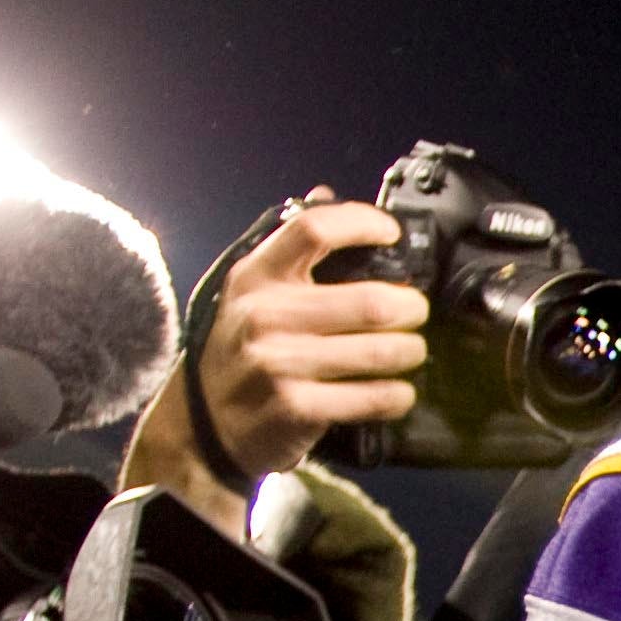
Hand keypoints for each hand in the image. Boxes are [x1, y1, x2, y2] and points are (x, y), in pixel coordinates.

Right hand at [122, 189, 429, 527]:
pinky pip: (373, 397)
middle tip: (416, 312)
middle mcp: (264, 315)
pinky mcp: (297, 407)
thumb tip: (326, 194)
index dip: (363, 223)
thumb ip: (288, 252)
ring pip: (380, 350)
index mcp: (255, 277)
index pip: (313, 229)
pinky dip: (398, 395)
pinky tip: (399, 391)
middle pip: (368, 300)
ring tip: (411, 351)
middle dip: (410, 308)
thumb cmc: (240, 353)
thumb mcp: (248, 295)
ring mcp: (279, 363)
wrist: (204, 426)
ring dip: (410, 351)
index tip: (392, 235)